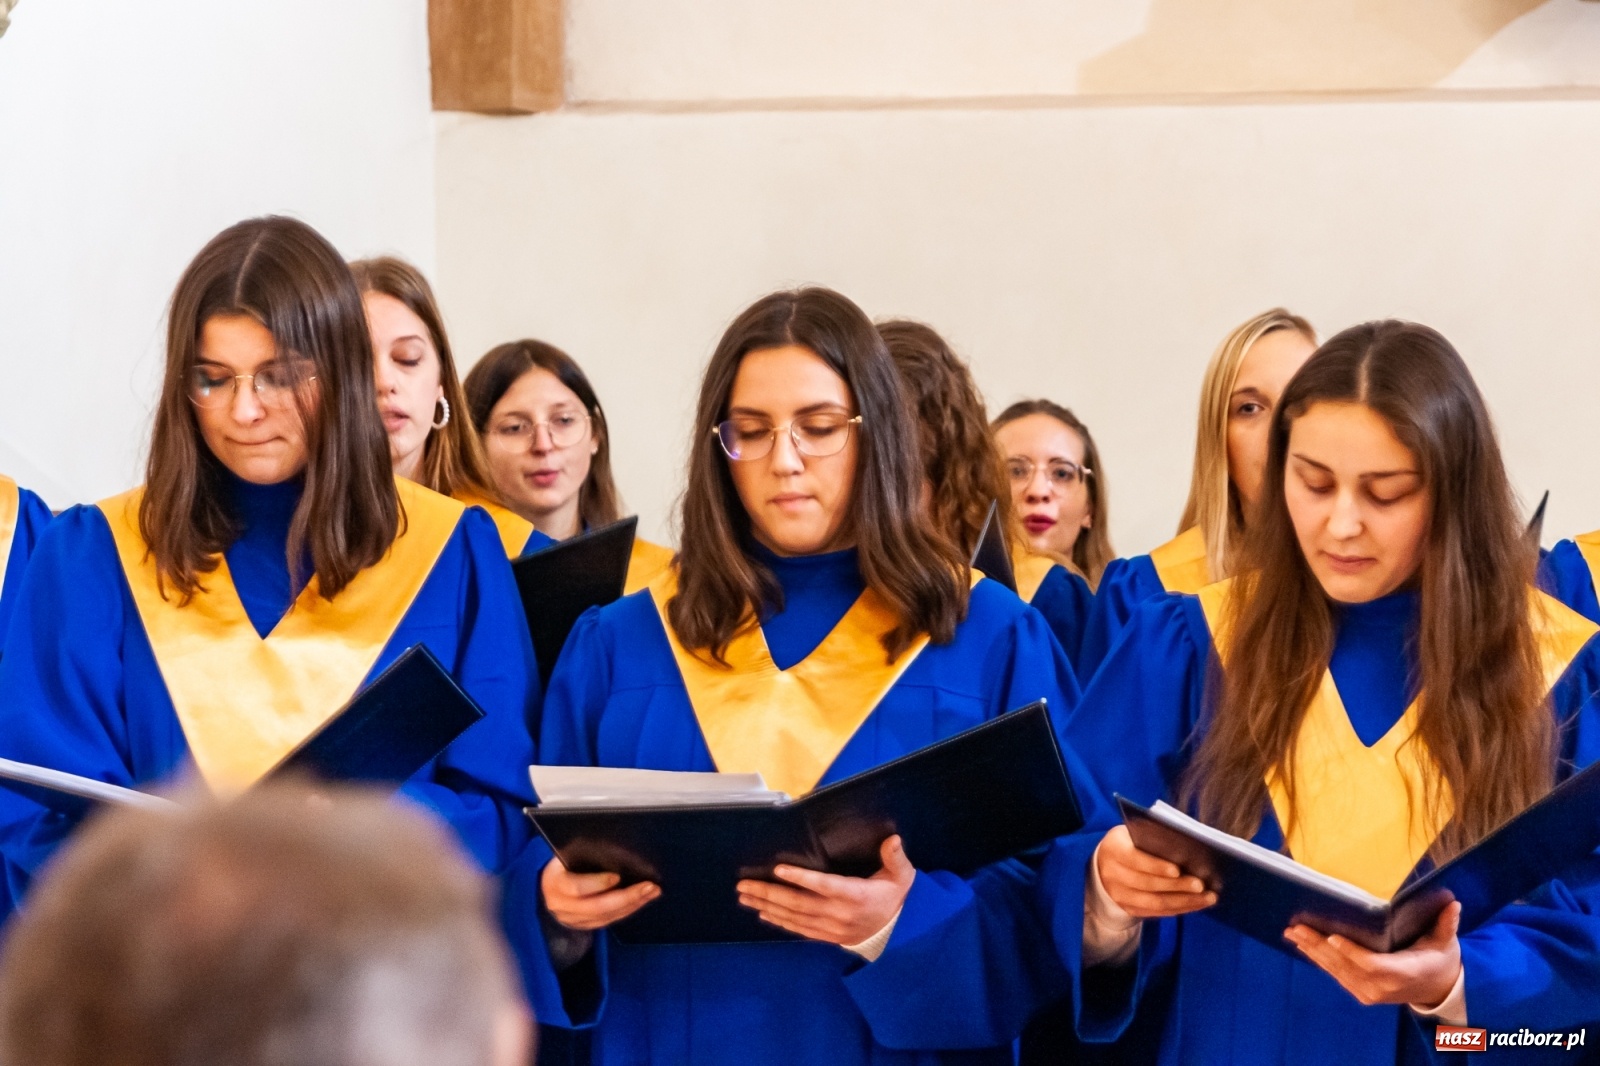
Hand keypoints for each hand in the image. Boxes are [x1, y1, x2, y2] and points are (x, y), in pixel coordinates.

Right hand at [541, 857, 659, 930]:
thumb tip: (615, 846)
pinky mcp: (583, 925)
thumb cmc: (561, 862)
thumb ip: (584, 851)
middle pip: (597, 907)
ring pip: (606, 916)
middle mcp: (561, 905)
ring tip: (651, 891)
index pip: (576, 887)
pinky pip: (608, 921)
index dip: (598, 883)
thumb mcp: (565, 853)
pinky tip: (641, 900)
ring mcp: (572, 919)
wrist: (547, 884)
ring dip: (632, 904)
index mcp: (554, 883)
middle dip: (626, 897)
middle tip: (648, 886)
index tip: (617, 876)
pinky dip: (627, 910)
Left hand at [736, 835, 915, 944]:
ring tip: (745, 897)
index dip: (802, 879)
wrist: (897, 933)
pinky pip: (798, 929)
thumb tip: (893, 839)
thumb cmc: (895, 896)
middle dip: (769, 893)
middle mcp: (839, 914)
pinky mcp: (826, 936)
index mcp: (856, 895)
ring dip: (767, 906)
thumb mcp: (901, 876)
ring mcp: (830, 928)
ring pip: (794, 917)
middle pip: (799, 903)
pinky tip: (763, 913)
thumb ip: (895, 857)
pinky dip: (779, 921)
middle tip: (744, 885)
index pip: (825, 886)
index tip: (779, 869)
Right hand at [1094, 825, 1215, 917]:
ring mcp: (1119, 896)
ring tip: (1208, 897)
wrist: (1105, 862)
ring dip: (1184, 901)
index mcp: (1113, 849)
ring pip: (1155, 903)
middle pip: (1147, 884)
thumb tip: (1186, 847)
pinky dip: (1180, 909)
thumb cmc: (1129, 841)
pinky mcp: (1129, 909)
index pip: (1135, 859)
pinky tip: (1197, 904)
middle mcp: (1112, 875)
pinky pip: (1157, 913)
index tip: (1178, 870)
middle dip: (1177, 886)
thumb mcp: (1134, 832)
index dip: (1156, 866)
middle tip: (1201, 885)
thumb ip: (1153, 836)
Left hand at [1285, 901, 1461, 1007]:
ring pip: (1337, 972)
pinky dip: (1320, 961)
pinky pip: (1338, 976)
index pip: (1372, 964)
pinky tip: (1304, 946)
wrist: (1439, 991)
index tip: (1332, 937)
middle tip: (1296, 928)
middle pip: (1346, 966)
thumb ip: (1447, 924)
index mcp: (1403, 973)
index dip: (1351, 953)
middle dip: (1319, 946)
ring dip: (1313, 952)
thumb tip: (1453, 903)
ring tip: (1293, 933)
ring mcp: (1370, 993)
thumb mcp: (1447, 943)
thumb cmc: (1441, 960)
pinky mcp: (1362, 994)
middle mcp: (1383, 987)